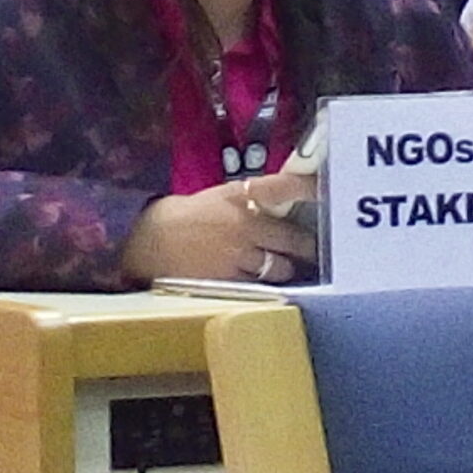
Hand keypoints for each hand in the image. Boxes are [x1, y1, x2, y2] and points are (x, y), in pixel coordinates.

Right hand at [117, 171, 319, 286]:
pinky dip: (263, 284)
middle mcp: (246, 224)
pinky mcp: (231, 280)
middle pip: (294, 238)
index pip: (285, 188)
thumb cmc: (182, 216)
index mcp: (240, 196)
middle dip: (305, 245)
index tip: (325, 191)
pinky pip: (260, 284)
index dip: (309, 189)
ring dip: (286, 268)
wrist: (147, 242)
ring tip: (286, 268)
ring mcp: (240, 255)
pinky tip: (261, 282)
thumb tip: (278, 206)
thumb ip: (248, 203)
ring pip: (281, 267)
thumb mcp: (217, 197)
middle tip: (311, 247)